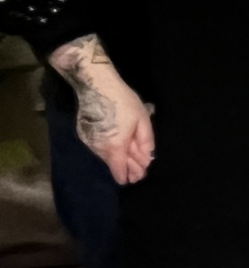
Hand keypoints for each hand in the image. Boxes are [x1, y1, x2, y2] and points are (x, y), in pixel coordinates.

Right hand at [50, 36, 153, 184]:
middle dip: (126, 169)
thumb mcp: (142, 120)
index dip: (128, 175)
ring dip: (117, 160)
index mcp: (115, 146)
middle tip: (137, 175)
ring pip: (106, 156)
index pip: (119, 170)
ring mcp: (89, 142)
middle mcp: (99, 148)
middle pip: (113, 164)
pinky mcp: (84, 135)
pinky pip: (99, 148)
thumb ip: (145, 142)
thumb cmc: (124, 102)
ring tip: (129, 163)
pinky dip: (108, 151)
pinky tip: (116, 150)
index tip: (135, 180)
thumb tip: (147, 159)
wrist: (98, 88)